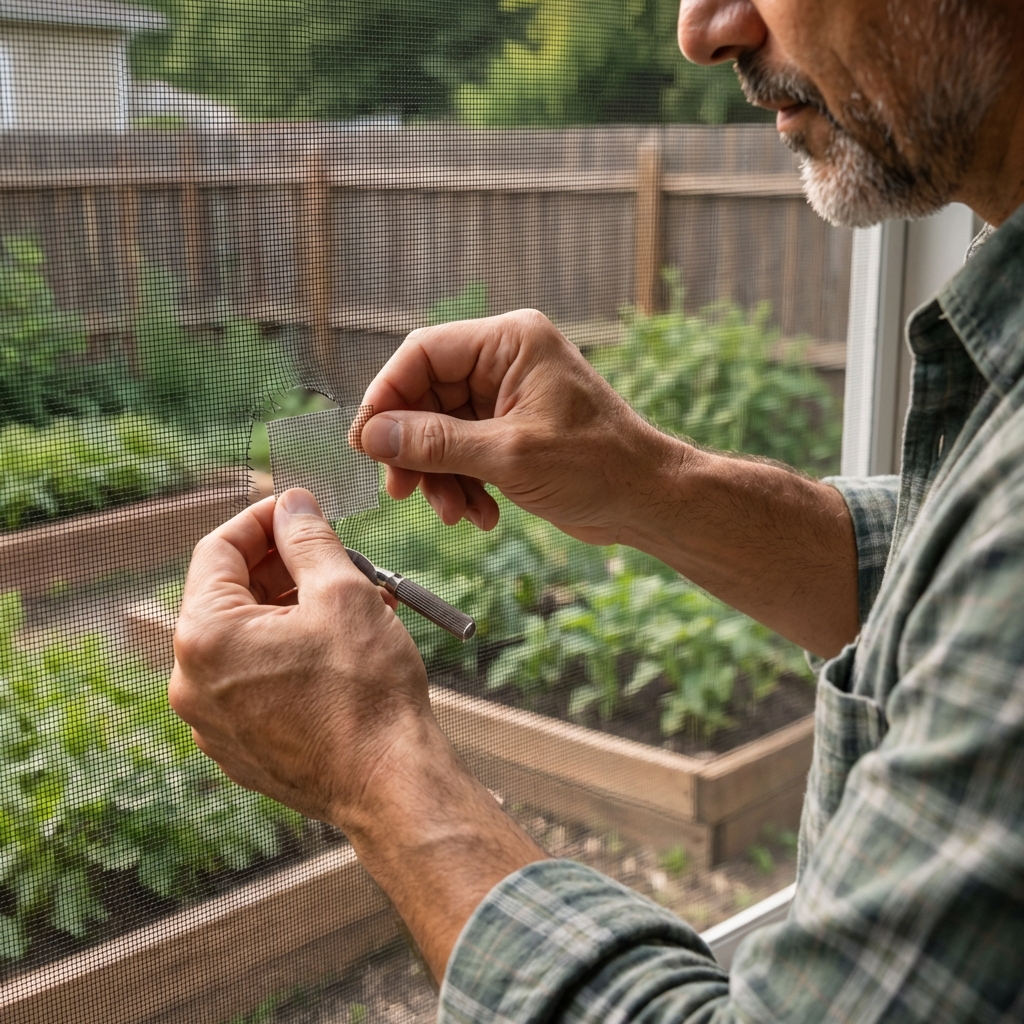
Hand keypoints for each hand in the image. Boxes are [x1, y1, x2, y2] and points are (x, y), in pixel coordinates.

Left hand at [169, 488, 545, 979]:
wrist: (391, 784)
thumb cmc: (367, 691)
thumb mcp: (342, 593)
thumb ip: (309, 538)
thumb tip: (293, 503)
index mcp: (205, 636)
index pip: (219, 550)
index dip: (263, 519)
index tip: (299, 509)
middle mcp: (192, 681)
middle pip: (230, 596)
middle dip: (285, 568)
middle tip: (335, 556)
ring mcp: (212, 722)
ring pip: (246, 640)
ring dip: (293, 611)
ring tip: (353, 601)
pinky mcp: (238, 747)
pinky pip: (254, 681)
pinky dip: (289, 654)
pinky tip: (340, 646)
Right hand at [356, 309, 676, 544]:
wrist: (648, 501)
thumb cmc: (597, 466)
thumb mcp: (509, 455)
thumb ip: (436, 443)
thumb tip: (373, 435)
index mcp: (509, 341)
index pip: (422, 353)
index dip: (386, 396)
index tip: (366, 442)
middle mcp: (505, 361)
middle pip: (426, 396)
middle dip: (414, 449)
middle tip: (403, 490)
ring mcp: (507, 397)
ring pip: (440, 431)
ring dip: (439, 476)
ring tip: (453, 512)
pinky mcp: (511, 431)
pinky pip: (464, 452)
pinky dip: (463, 485)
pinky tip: (481, 515)